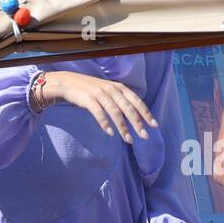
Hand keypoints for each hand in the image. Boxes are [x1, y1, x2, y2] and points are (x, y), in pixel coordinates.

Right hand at [39, 71, 156, 143]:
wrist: (68, 82)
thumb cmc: (91, 89)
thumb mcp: (108, 91)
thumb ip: (121, 100)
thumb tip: (135, 116)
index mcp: (119, 87)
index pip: (136, 100)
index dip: (146, 113)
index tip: (154, 125)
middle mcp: (111, 89)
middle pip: (128, 108)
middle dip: (137, 123)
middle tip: (145, 136)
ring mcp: (100, 94)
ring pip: (115, 112)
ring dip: (123, 127)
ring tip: (129, 140)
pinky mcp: (88, 99)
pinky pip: (98, 113)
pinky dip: (105, 123)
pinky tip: (109, 133)